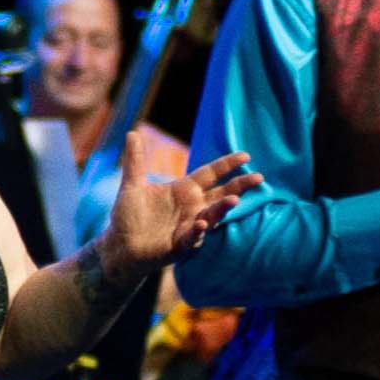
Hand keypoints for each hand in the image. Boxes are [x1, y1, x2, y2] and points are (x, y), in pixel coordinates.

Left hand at [102, 149, 258, 276]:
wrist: (120, 246)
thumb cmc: (129, 217)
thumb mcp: (132, 186)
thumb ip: (136, 161)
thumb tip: (132, 133)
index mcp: (184, 190)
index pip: (210, 174)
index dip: (227, 165)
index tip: (246, 155)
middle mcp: (192, 207)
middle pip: (220, 194)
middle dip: (239, 186)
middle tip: (259, 177)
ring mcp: (189, 226)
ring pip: (212, 216)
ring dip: (222, 208)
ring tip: (234, 200)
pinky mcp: (180, 244)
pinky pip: (193, 237)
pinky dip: (198, 231)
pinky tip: (201, 224)